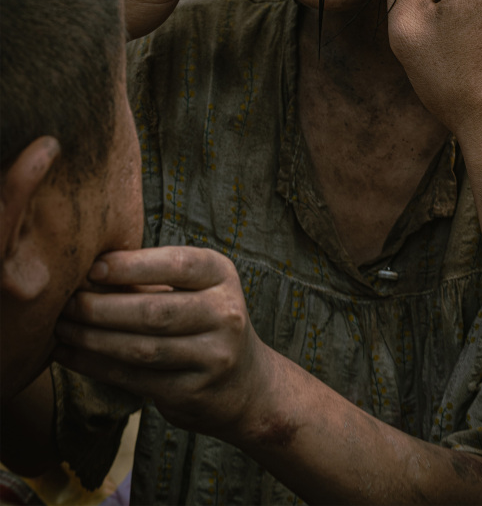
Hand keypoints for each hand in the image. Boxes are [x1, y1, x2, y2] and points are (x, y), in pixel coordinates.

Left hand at [54, 247, 270, 438]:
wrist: (245, 383)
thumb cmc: (203, 320)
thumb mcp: (194, 288)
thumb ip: (150, 276)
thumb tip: (87, 269)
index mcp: (222, 275)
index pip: (178, 264)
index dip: (132, 265)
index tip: (92, 268)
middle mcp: (225, 314)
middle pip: (154, 311)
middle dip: (102, 308)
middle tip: (65, 303)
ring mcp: (214, 357)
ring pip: (142, 349)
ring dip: (93, 339)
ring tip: (62, 328)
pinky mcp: (194, 393)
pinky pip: (136, 379)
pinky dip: (98, 366)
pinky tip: (73, 355)